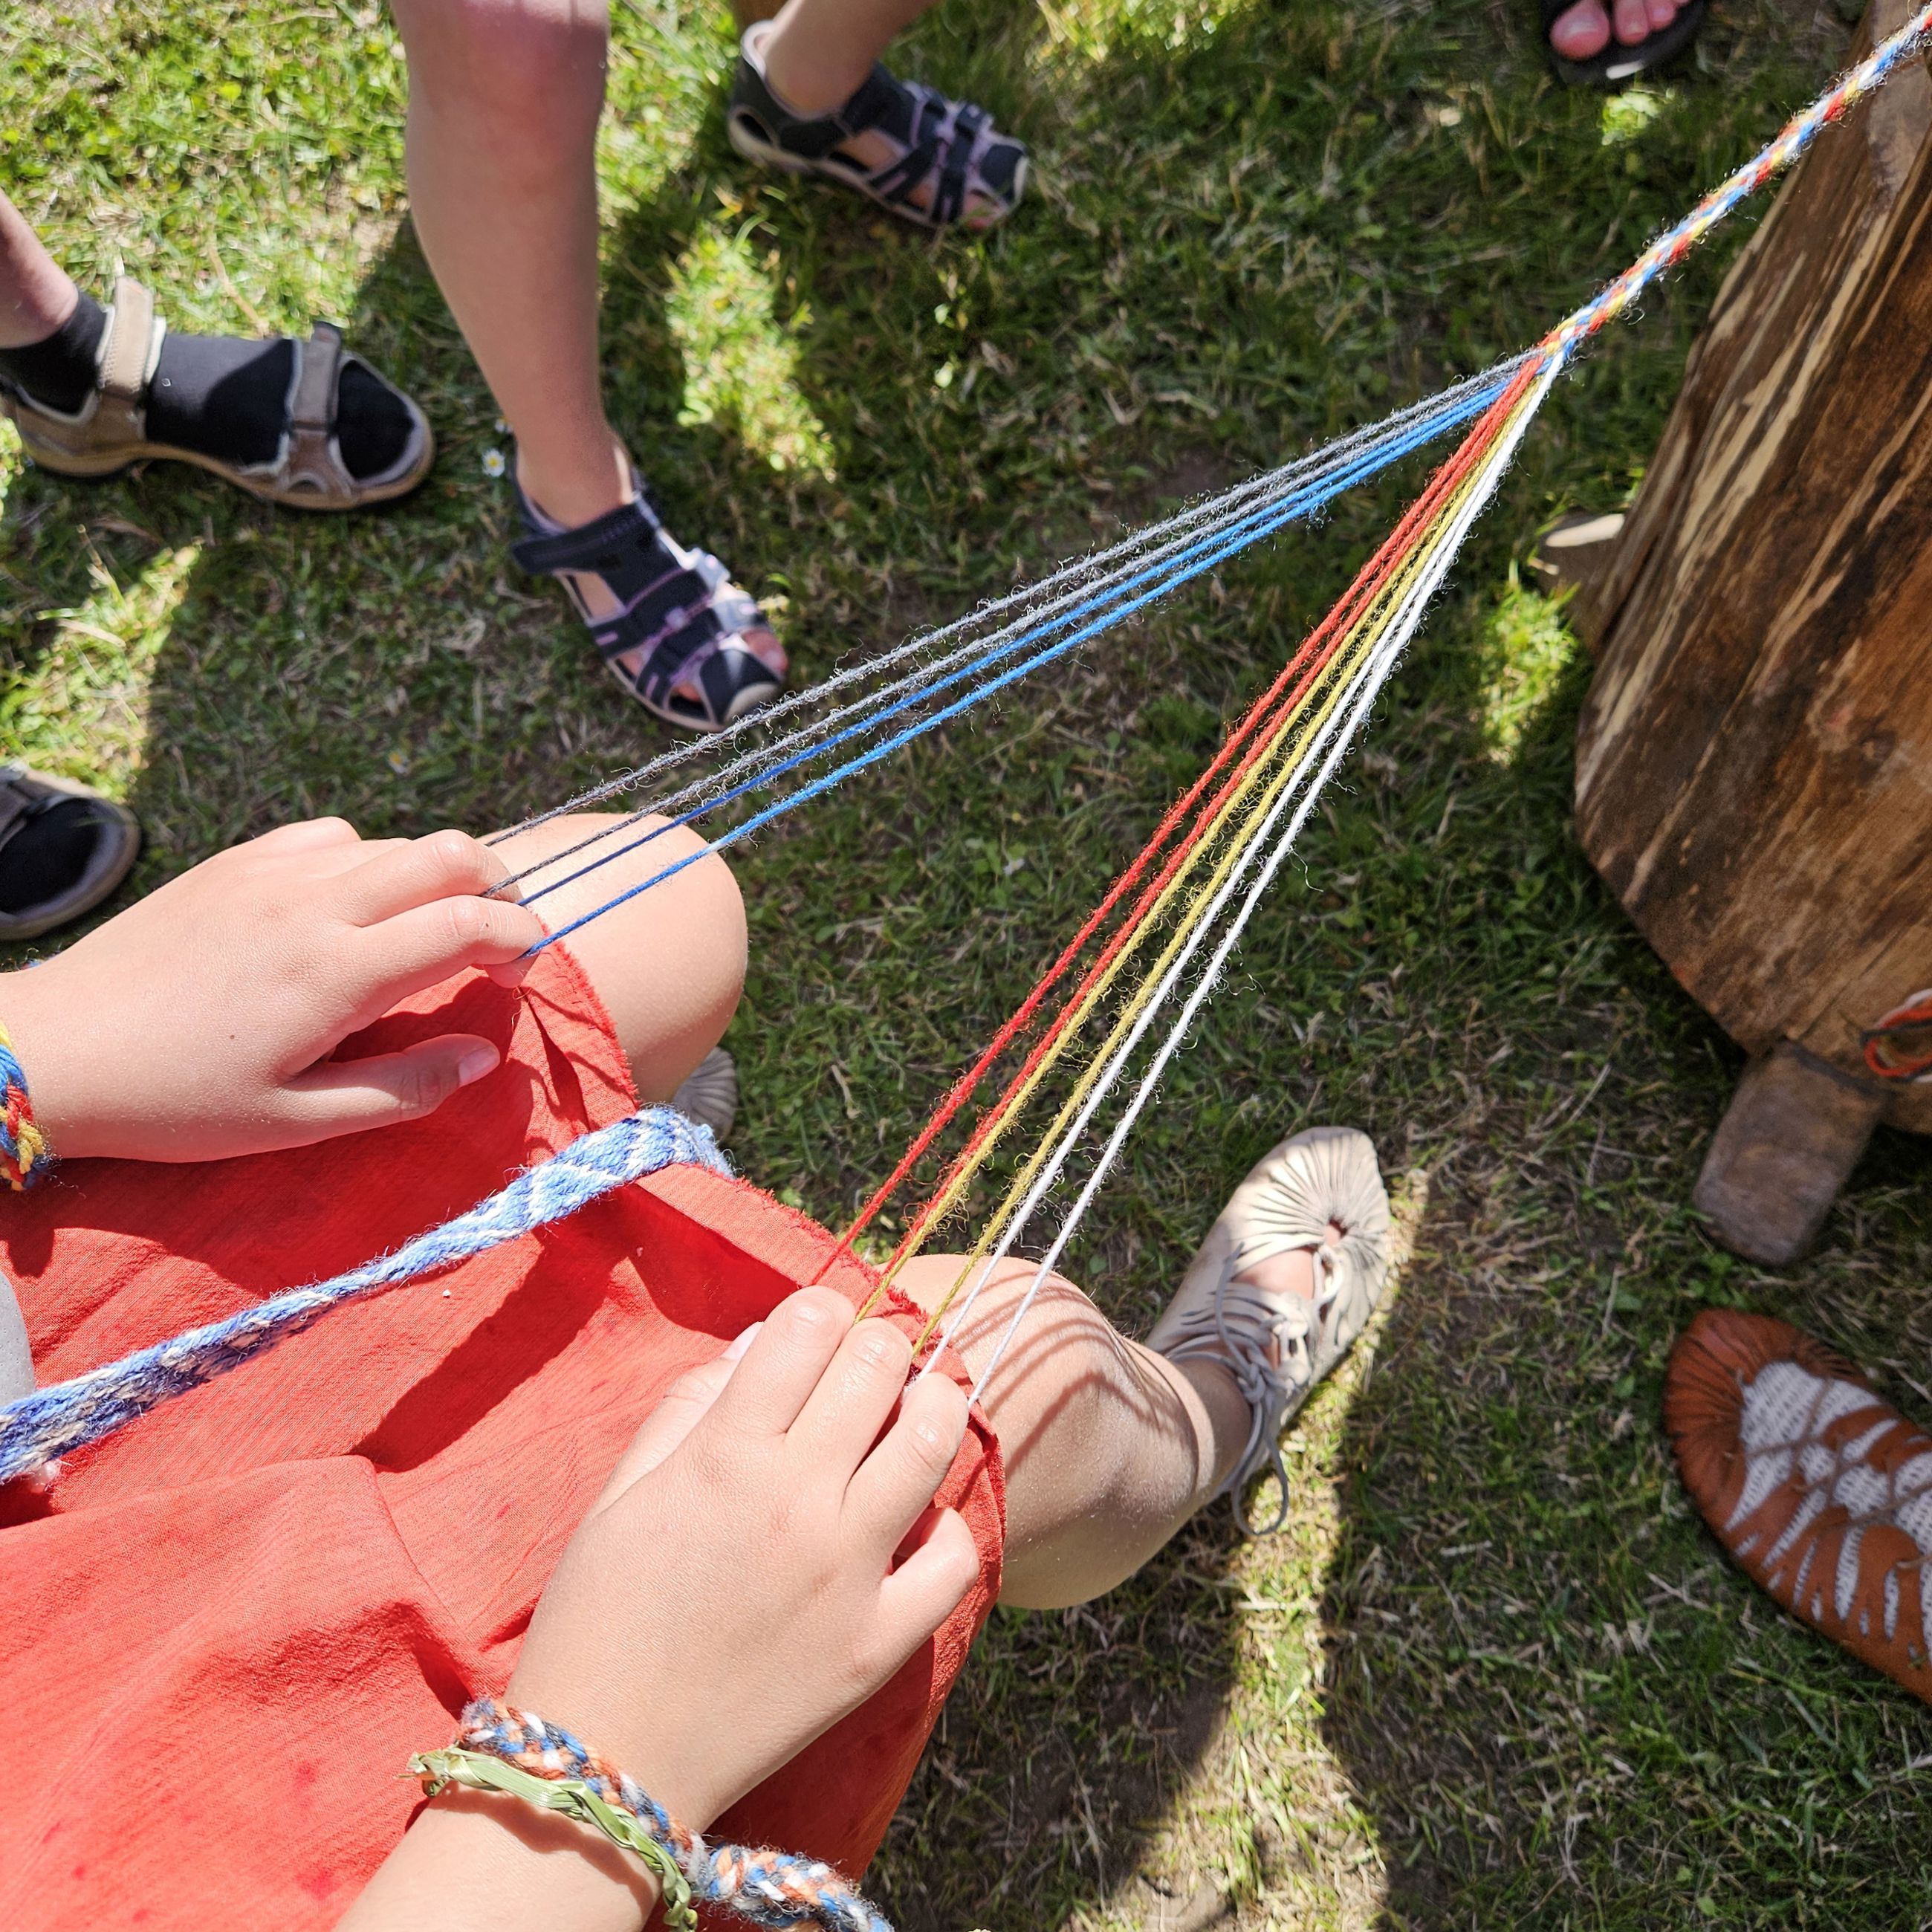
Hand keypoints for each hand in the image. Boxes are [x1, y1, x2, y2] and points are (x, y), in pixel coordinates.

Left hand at [0, 817, 543, 1162]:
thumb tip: (484, 1057)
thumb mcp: (294, 1123)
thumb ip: (402, 1090)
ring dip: (435, 878)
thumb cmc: (176, 1102)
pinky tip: (347, 908)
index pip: (469, 922)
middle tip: (497, 938)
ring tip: (426, 933)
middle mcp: (314, 905)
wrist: (54, 1050)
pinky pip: (330, 836)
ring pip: (394, 842)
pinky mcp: (235, 861)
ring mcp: (272, 873)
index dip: (522, 938)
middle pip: (449, 852)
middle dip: (500, 887)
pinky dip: (366, 861)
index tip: (525, 972)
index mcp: (337, 974)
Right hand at [507, 1287, 979, 1830]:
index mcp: (724, 1454)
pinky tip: (918, 1523)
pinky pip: (955, 1560)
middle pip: (879, 1365)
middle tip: (864, 1366)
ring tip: (913, 1411)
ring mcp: (848, 1572)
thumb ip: (690, 1405)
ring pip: (934, 1441)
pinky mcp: (878, 1643)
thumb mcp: (619, 1493)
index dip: (818, 1312)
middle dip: (876, 1345)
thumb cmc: (597, 1619)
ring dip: (931, 1405)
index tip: (814, 1330)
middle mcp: (797, 1500)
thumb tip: (762, 1342)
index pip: (809, 1326)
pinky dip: (948, 1529)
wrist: (608, 1763)